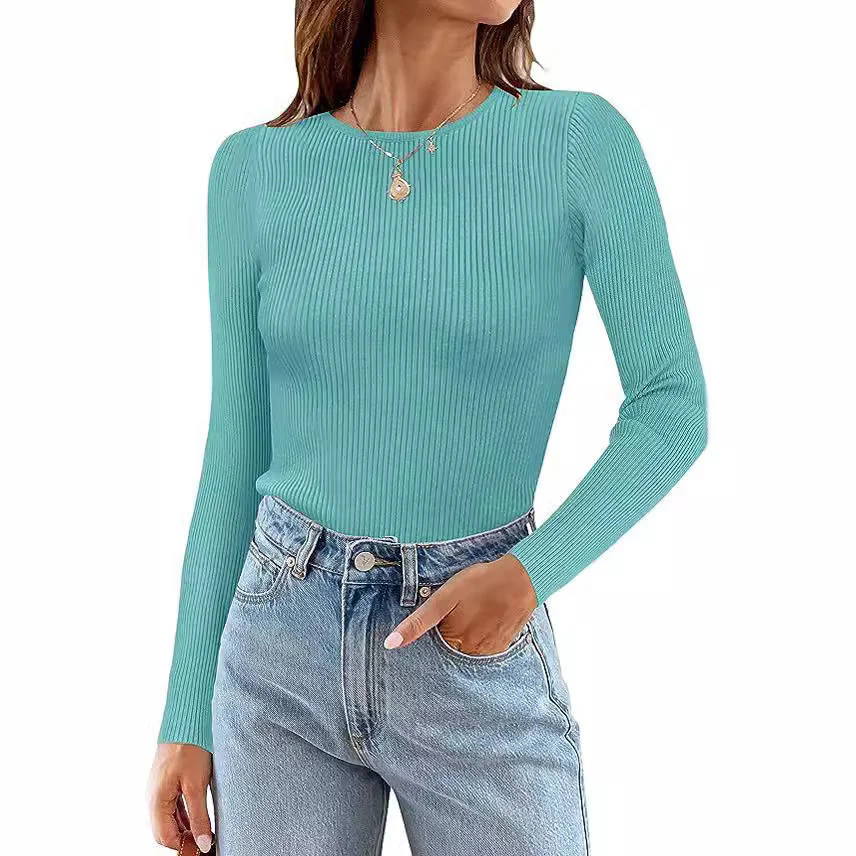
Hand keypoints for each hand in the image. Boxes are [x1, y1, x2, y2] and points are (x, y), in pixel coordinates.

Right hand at [147, 742, 213, 851]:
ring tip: (204, 832)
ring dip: (184, 828)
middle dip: (182, 840)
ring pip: (168, 819)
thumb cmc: (190, 748)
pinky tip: (197, 817)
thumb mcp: (197, 785)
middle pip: (164, 831)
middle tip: (204, 842)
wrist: (186, 721)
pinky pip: (171, 807)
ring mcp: (158, 790)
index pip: (165, 838)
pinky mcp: (165, 783)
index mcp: (156, 801)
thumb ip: (199, 817)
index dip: (184, 846)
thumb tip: (203, 843)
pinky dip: (183, 816)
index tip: (203, 849)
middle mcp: (153, 798)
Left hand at [384, 553, 536, 654]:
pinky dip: (484, 632)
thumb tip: (390, 644)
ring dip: (469, 631)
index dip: (437, 626)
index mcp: (452, 641)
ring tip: (476, 609)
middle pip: (451, 645)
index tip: (447, 612)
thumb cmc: (480, 583)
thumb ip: (417, 622)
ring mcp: (488, 651)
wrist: (522, 578)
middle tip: (464, 607)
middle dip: (452, 629)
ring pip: (468, 646)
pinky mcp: (503, 646)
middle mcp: (469, 652)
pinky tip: (488, 614)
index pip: (433, 643)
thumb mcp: (444, 598)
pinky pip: (485, 645)